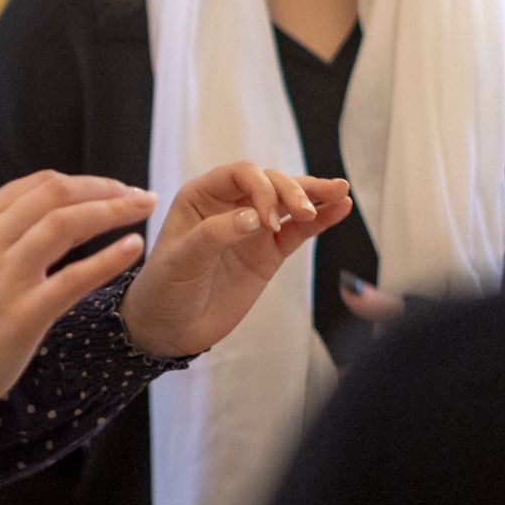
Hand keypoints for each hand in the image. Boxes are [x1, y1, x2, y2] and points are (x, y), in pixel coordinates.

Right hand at [0, 172, 159, 417]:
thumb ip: (5, 231)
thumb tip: (58, 210)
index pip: (39, 183)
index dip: (86, 181)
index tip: (116, 188)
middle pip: (56, 194)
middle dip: (106, 188)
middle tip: (140, 195)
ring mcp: (5, 277)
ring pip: (66, 224)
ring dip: (113, 211)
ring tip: (143, 210)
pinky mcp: (23, 315)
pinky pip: (74, 278)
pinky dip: (108, 259)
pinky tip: (133, 248)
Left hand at [119, 163, 353, 358]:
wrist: (169, 329)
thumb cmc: (164, 289)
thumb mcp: (181, 260)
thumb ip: (215, 235)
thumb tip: (256, 218)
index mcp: (201, 196)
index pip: (241, 174)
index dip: (260, 188)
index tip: (267, 221)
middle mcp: (229, 205)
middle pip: (270, 182)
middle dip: (291, 191)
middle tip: (305, 212)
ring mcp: (252, 228)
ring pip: (288, 202)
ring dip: (312, 196)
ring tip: (340, 193)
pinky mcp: (268, 252)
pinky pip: (298, 231)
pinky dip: (320, 220)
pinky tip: (340, 208)